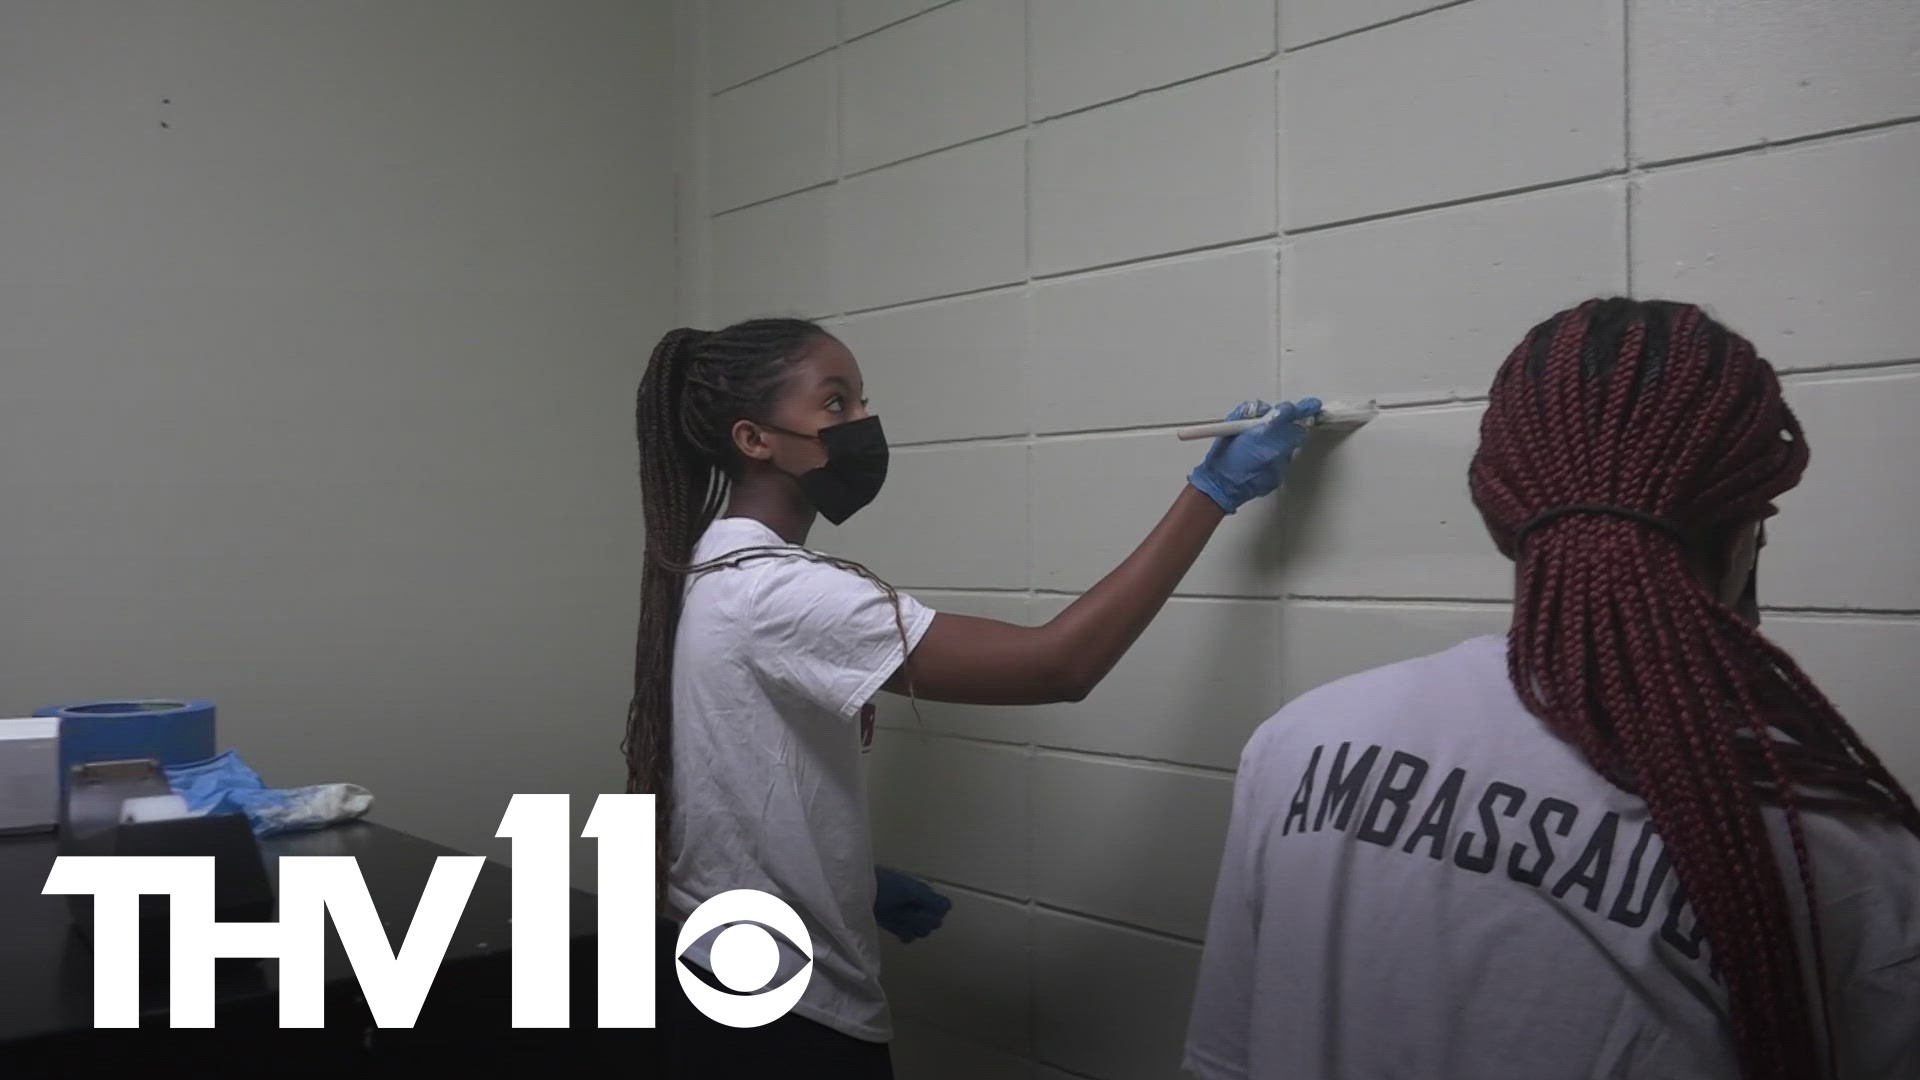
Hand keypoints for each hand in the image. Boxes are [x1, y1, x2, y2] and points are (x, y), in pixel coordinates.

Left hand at [874, 866, 951, 942]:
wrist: (859, 892)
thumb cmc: (884, 886)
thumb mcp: (909, 889)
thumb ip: (930, 898)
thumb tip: (947, 908)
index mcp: (922, 891)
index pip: (942, 907)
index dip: (935, 912)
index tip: (923, 909)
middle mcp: (918, 903)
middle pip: (933, 921)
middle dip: (924, 921)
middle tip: (909, 914)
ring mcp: (907, 915)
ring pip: (922, 929)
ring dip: (914, 927)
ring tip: (901, 921)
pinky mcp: (896, 925)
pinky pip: (909, 935)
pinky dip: (906, 934)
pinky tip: (900, 932)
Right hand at [1186, 398, 1322, 513]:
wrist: (1220, 486)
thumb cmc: (1222, 458)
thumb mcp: (1231, 426)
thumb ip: (1251, 414)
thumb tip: (1265, 410)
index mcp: (1262, 432)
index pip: (1289, 414)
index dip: (1301, 408)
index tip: (1311, 405)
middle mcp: (1275, 448)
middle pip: (1297, 432)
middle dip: (1292, 428)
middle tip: (1280, 428)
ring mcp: (1279, 464)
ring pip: (1290, 448)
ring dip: (1282, 444)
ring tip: (1262, 448)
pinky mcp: (1279, 476)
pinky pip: (1283, 462)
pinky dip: (1275, 459)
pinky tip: (1260, 461)